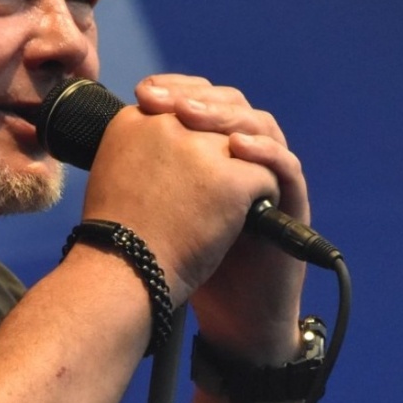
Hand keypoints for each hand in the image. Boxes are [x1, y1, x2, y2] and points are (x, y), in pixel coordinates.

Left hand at [133, 76, 308, 362]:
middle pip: (233, 106)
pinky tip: (237, 148)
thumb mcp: (159, 209)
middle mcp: (246, 159)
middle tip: (168, 102)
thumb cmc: (189, 263)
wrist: (228, 313)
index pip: (204, 101)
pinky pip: (286, 167)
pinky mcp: (293, 203)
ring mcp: (272, 178)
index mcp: (215, 153)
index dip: (178, 89)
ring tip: (193, 118)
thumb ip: (147, 170)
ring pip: (262, 127)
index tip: (143, 91)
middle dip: (200, 98)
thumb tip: (110, 132)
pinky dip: (265, 153)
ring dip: (229, 117)